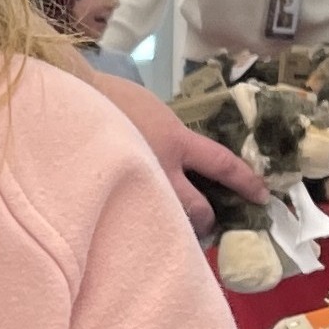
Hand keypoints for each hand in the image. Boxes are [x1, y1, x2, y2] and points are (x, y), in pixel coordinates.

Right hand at [93, 74, 264, 235]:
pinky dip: (149, 227)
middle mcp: (162, 171)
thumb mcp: (153, 111)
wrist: (66, 105)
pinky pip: (141, 223)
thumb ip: (173, 136)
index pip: (223, 165)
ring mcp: (137, 190)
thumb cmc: (108, 99)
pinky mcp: (114, 199)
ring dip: (178, 229)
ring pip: (171, 226)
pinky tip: (147, 228)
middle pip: (199, 211)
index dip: (246, 182)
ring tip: (174, 228)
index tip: (262, 195)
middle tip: (207, 221)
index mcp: (175, 140)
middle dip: (208, 219)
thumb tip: (187, 157)